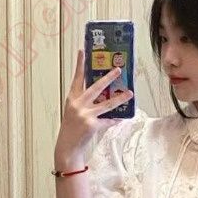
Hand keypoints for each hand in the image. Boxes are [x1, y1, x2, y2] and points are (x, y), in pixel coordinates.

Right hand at [54, 49, 133, 166]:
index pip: (77, 78)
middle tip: (118, 69)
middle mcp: (78, 105)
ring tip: (130, 93)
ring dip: (120, 98)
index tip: (82, 51)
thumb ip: (85, 102)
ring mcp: (85, 115)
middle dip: (108, 78)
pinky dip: (115, 119)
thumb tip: (104, 93)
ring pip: (107, 104)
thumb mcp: (74, 111)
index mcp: (72, 99)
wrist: (67, 146)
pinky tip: (122, 118)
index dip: (79, 65)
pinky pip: (108, 120)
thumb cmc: (72, 127)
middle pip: (95, 87)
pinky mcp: (92, 125)